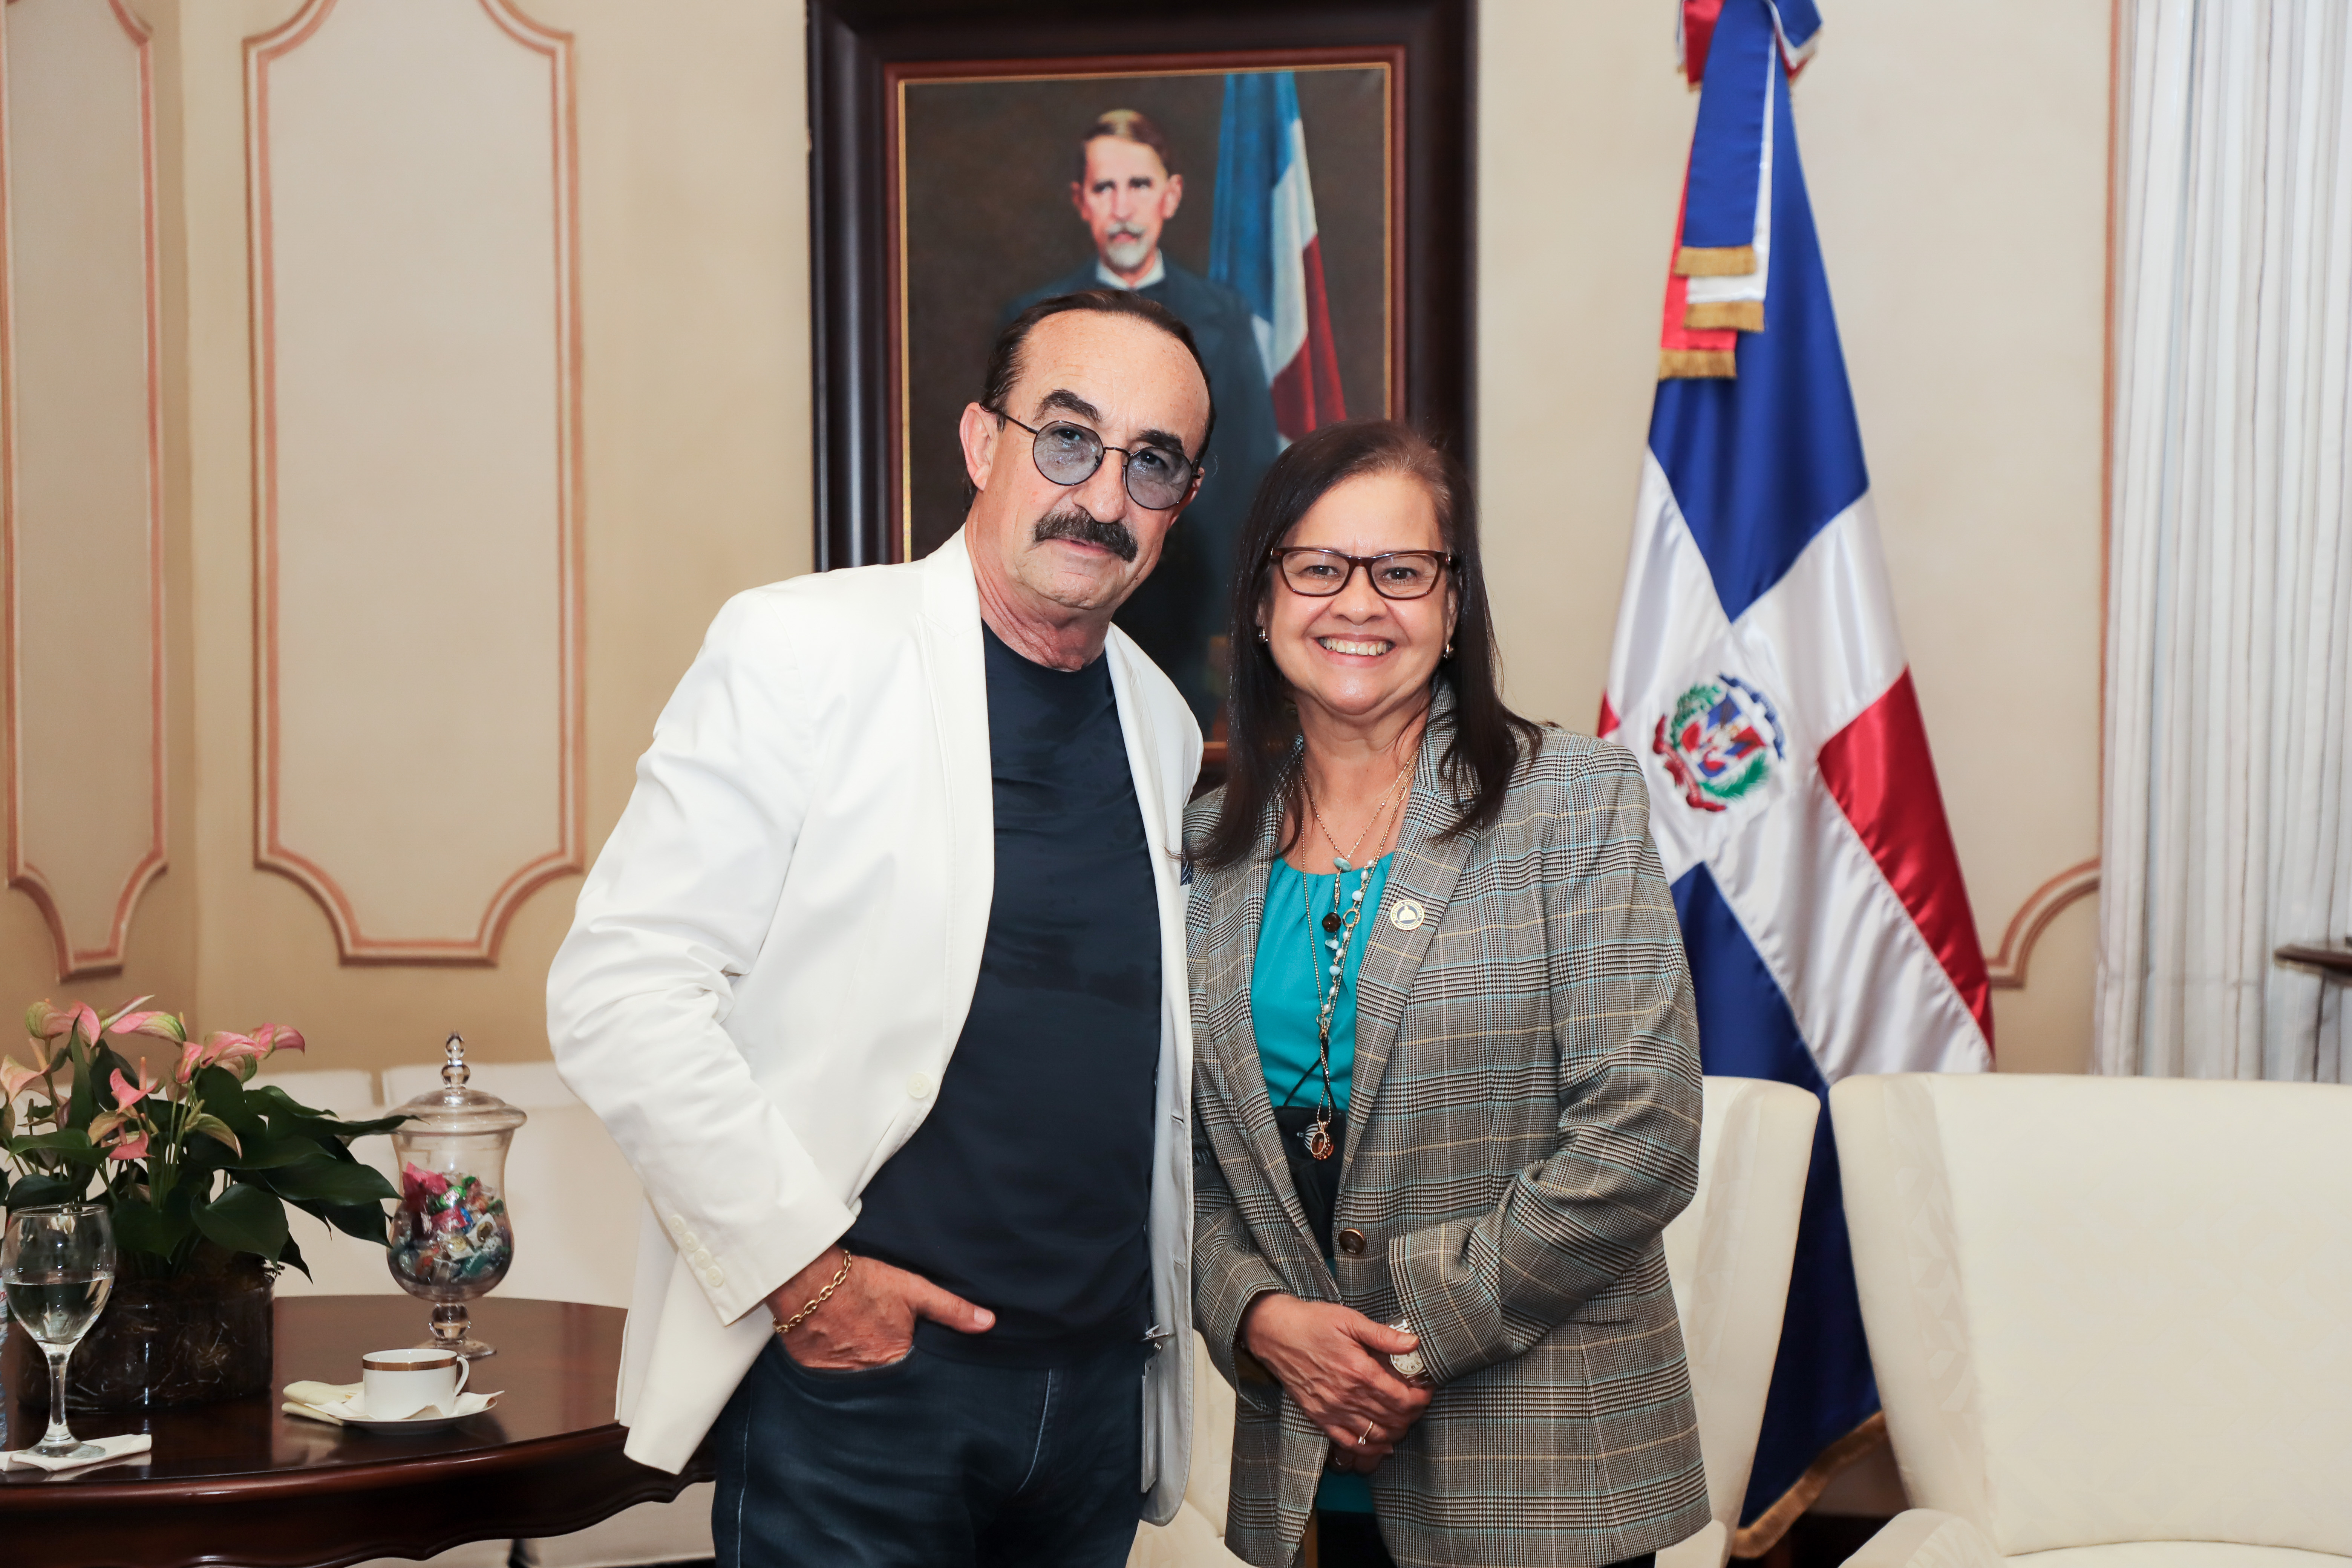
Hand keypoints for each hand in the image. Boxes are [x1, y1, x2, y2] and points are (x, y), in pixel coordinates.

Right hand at [766, 1248, 993, 1369]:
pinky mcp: (814, 1375)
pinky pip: (832, 1383)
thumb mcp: (913, 1291)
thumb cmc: (862, 1282)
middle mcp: (869, 1378)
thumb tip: (988, 1323)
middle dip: (891, 1379)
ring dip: (864, 1376)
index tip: (917, 1365)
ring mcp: (839, 1380)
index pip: (915, 1378)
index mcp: (895, 1361)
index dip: (917, 1372)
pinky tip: (839, 1355)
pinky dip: (838, 1373)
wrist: (807, 1280)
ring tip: (861, 1354)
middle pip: (887, 1385)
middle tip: (884, 1357)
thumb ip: (951, 1310)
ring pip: (860, 1386)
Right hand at [1240, 1294, 1429, 1465]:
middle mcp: (1347, 1397)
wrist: (1275, 1333)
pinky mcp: (1320, 1418)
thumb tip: (1414, 1343)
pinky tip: (1382, 1442)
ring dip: (1397, 1430)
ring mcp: (1333, 1411)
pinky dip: (1370, 1447)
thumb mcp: (1350, 1320)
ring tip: (1404, 1417)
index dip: (1421, 1398)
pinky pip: (1350, 1444)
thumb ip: (1383, 1336)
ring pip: (1377, 1435)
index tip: (1426, 1389)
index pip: (1402, 1398)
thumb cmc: (1312, 1323)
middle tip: (1418, 1401)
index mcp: (1359, 1372)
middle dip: (1413, 1413)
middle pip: (1394, 1419)